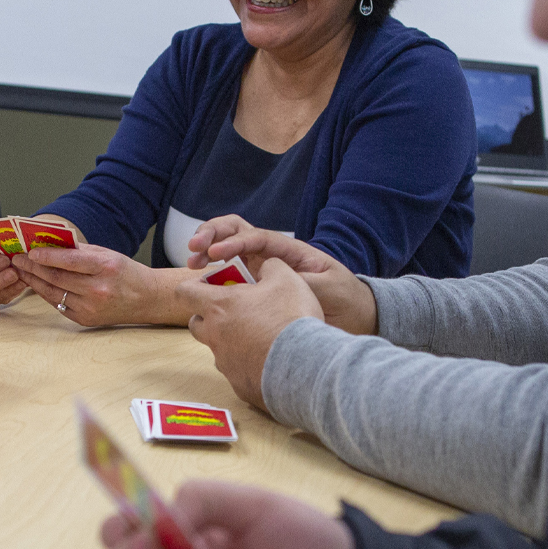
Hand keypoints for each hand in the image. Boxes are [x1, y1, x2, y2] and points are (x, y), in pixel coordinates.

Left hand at [16, 245, 183, 326]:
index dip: (47, 256)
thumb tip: (50, 244)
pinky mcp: (85, 320)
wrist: (146, 299)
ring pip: (53, 293)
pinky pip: (59, 304)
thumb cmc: (126, 273)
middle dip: (33, 268)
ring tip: (22, 270)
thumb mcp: (108, 254)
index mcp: (106, 268)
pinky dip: (46, 293)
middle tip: (18, 259)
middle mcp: (98, 290)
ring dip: (34, 281)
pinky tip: (37, 284)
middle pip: (57, 278)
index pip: (69, 262)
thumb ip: (80, 251)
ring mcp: (90, 308)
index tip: (30, 251)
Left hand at [181, 259, 321, 409]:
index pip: (185, 292)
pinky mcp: (238, 385)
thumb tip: (265, 266)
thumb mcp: (286, 278)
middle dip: (209, 316)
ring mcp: (224, 362)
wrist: (305, 365)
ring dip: (230, 341)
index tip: (208, 286)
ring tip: (258, 336)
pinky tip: (270, 359)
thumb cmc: (291, 317)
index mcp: (219, 306)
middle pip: (196, 324)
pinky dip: (247, 364)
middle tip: (235, 311)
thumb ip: (270, 266)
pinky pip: (236, 371)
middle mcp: (214, 335)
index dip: (193, 287)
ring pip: (217, 348)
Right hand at [187, 216, 375, 335]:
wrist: (355, 316)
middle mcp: (272, 255)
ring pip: (227, 252)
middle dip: (212, 235)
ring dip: (207, 251)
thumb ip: (300, 281)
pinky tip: (201, 285)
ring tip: (192, 264)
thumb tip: (272, 281)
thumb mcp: (327, 287)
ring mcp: (262, 270)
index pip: (256, 237)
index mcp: (289, 250)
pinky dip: (213, 277)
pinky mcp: (255, 288)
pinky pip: (229, 278)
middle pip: (236, 232)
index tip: (216, 254)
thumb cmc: (345, 297)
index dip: (234, 242)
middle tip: (194, 250)